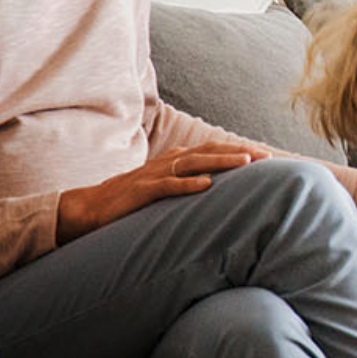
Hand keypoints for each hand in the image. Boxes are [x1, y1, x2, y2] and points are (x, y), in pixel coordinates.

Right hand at [57, 145, 254, 242]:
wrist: (90, 208)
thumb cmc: (130, 201)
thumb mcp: (162, 189)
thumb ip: (185, 184)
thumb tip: (215, 189)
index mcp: (173, 161)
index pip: (210, 150)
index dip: (236, 150)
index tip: (264, 155)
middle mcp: (166, 163)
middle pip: (207, 152)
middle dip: (237, 152)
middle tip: (266, 156)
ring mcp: (153, 175)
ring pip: (193, 163)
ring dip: (220, 161)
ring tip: (245, 162)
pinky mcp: (141, 192)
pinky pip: (167, 186)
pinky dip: (187, 184)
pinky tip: (207, 185)